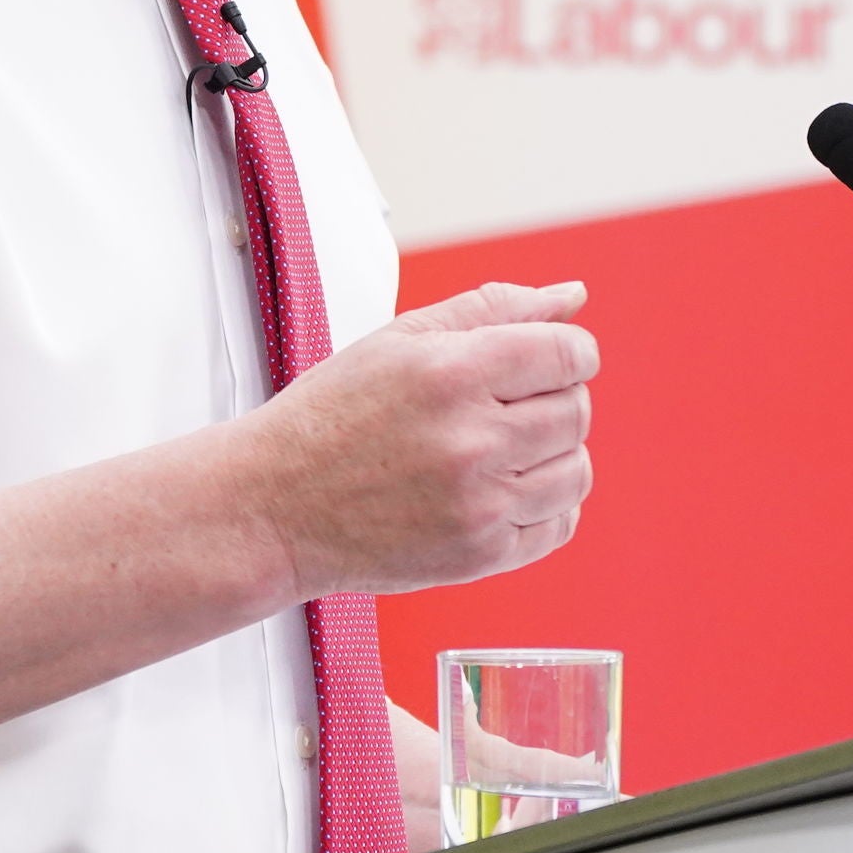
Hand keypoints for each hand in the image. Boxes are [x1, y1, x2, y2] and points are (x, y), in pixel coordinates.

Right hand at [243, 281, 594, 601]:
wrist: (277, 506)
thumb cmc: (333, 416)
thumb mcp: (401, 338)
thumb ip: (494, 308)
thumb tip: (571, 298)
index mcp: (453, 373)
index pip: (568, 354)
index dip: (570, 352)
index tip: (550, 361)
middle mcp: (471, 440)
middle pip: (575, 412)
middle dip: (556, 400)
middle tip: (510, 405)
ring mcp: (478, 504)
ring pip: (576, 471)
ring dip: (556, 455)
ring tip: (507, 449)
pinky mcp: (478, 554)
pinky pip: (557, 525)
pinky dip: (546, 506)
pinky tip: (506, 489)